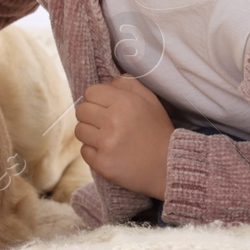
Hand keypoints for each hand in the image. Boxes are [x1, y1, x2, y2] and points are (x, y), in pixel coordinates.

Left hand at [74, 74, 174, 199]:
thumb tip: (107, 83)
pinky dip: (94, 152)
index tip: (106, 107)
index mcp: (124, 102)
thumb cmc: (158, 131)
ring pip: (79, 131)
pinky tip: (109, 152)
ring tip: (107, 138)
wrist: (169, 167)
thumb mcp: (150, 100)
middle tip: (105, 123)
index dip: (97, 99)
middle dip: (91, 116)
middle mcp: (113, 121)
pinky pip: (84, 151)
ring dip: (90, 133)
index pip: (90, 92)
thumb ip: (127, 84)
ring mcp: (106, 144)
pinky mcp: (102, 164)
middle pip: (81, 111)